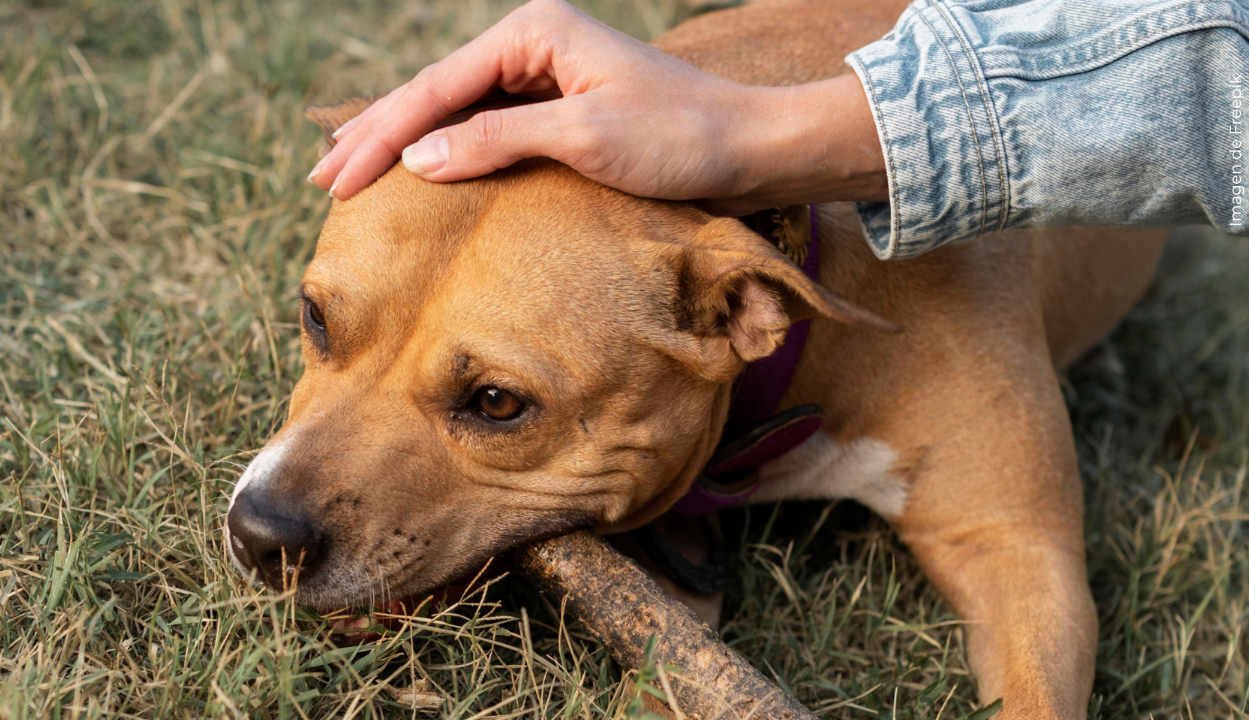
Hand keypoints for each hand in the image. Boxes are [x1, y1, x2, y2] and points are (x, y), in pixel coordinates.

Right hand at [309, 0, 886, 212]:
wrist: (748, 146)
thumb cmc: (679, 138)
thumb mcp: (584, 139)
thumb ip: (497, 140)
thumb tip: (418, 156)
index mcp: (533, 32)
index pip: (438, 87)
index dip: (383, 135)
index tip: (337, 177)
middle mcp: (533, 41)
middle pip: (436, 90)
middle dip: (378, 135)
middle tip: (322, 177)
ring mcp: (546, 71)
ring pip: (455, 106)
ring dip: (404, 141)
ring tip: (349, 169)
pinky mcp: (559, 102)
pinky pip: (485, 121)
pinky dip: (446, 146)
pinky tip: (418, 166)